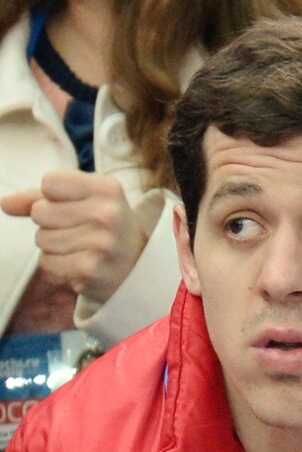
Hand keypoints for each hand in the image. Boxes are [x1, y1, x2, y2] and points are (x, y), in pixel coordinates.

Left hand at [1, 171, 147, 305]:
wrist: (138, 267)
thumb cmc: (104, 227)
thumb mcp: (82, 201)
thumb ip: (40, 197)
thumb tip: (4, 203)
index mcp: (107, 189)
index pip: (48, 182)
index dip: (53, 196)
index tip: (77, 207)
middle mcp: (108, 214)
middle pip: (40, 212)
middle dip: (50, 223)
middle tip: (80, 232)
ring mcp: (101, 243)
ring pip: (41, 238)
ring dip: (54, 246)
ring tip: (81, 248)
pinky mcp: (90, 269)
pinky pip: (46, 261)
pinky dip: (57, 265)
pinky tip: (80, 263)